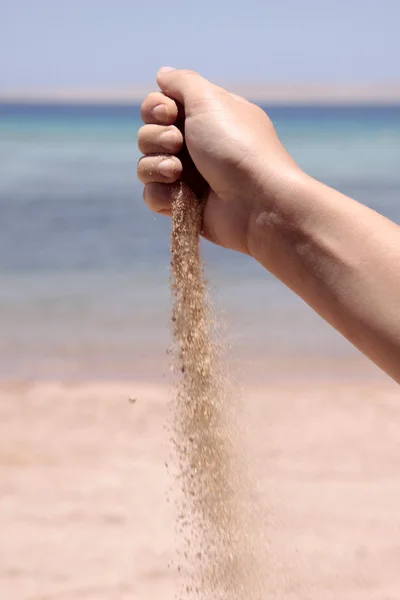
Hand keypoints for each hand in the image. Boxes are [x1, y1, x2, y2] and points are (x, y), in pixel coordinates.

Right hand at [137, 68, 302, 253]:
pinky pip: (153, 196)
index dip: (156, 108)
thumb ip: (182, 82)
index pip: (159, 106)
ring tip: (177, 173)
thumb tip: (163, 74)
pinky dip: (162, 195)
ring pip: (146, 166)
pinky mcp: (184, 207)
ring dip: (156, 166)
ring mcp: (189, 178)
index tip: (170, 113)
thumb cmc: (236, 147)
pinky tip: (180, 196)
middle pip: (148, 134)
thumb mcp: (210, 100)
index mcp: (204, 118)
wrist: (256, 202)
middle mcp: (195, 146)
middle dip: (156, 138)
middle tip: (178, 144)